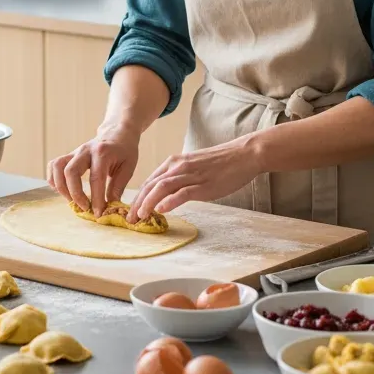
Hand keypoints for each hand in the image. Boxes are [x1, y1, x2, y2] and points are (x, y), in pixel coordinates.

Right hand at [46, 127, 140, 215]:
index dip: (96, 199)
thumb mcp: (128, 168)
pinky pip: (54, 165)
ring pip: (57, 167)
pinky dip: (54, 179)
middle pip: (70, 172)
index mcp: (103, 153)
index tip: (98, 213)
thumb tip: (109, 208)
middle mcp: (85, 150)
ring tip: (72, 201)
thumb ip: (117, 187)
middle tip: (85, 208)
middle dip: (75, 194)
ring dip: (61, 187)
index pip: (96, 178)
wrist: (118, 132)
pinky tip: (64, 190)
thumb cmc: (125, 151)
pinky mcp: (69, 155)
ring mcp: (75, 152)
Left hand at [127, 137, 261, 223]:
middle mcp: (178, 167)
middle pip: (151, 185)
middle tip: (129, 219)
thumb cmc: (220, 163)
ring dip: (148, 203)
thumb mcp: (193, 167)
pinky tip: (161, 210)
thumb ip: (179, 178)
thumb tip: (167, 194)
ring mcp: (190, 175)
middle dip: (138, 203)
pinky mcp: (203, 184)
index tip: (131, 211)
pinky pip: (182, 193)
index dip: (138, 197)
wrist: (243, 155)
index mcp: (174, 163)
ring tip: (140, 217)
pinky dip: (170, 201)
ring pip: (162, 188)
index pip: (149, 181)